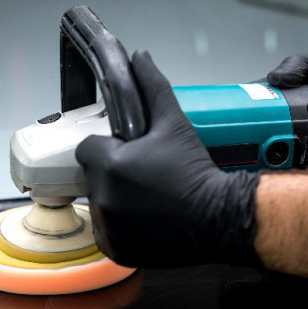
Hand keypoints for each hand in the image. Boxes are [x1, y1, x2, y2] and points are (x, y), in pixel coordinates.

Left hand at [75, 50, 260, 267]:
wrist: (220, 217)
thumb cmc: (197, 172)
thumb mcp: (175, 123)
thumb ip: (152, 88)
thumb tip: (140, 58)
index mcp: (109, 165)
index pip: (87, 150)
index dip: (107, 149)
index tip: (127, 153)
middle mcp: (104, 198)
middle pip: (93, 178)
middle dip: (113, 174)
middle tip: (144, 175)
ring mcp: (109, 227)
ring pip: (100, 206)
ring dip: (116, 200)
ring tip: (148, 198)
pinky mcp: (117, 250)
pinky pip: (107, 234)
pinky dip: (121, 228)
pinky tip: (146, 218)